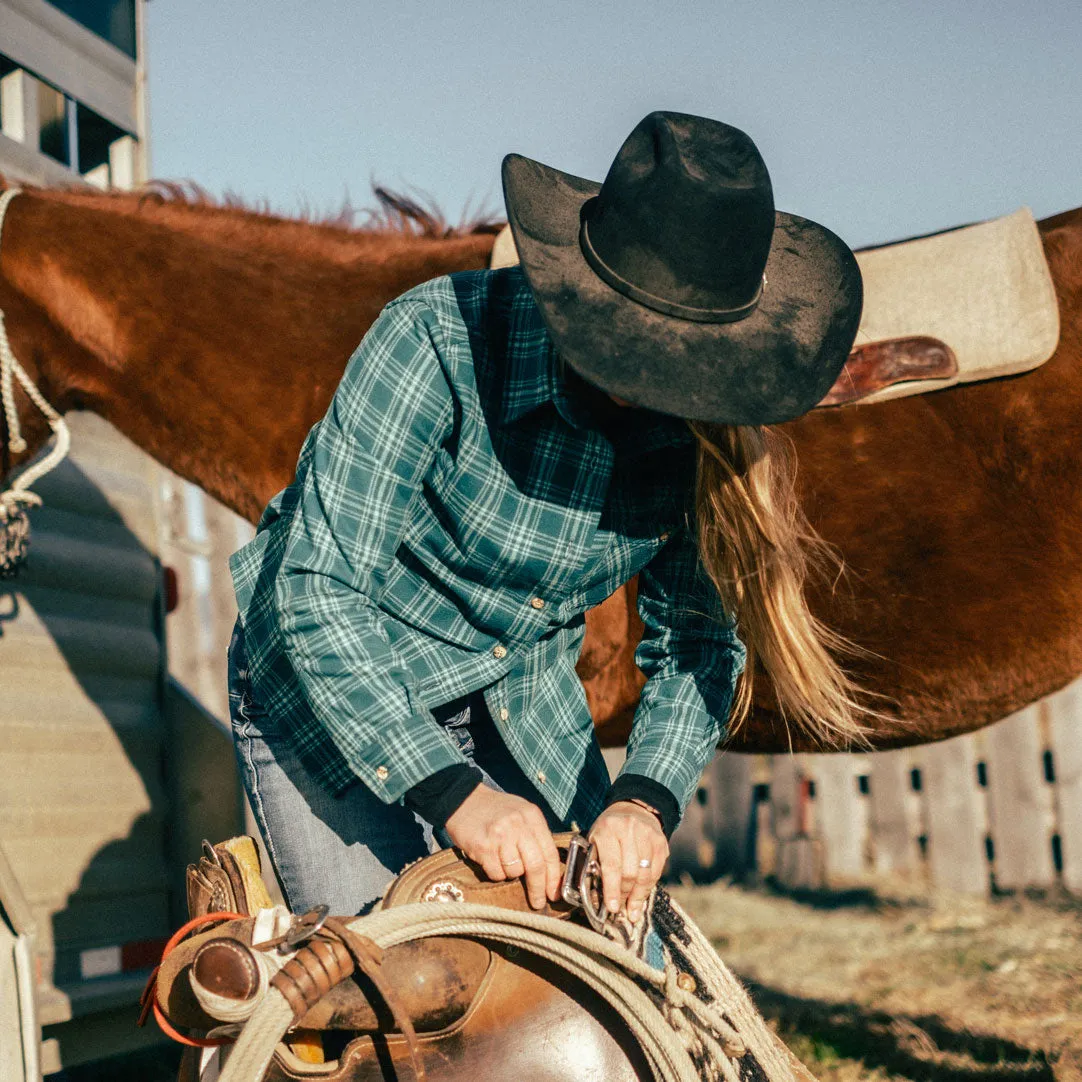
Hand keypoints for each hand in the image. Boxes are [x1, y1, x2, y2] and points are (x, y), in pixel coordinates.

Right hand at [444, 785, 561, 909]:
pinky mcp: (483, 847)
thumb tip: (550, 870)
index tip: (553, 893)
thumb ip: (536, 836)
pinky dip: (495, 872)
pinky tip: (490, 858)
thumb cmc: (496, 810)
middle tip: (537, 902)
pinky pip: (496, 873)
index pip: (549, 853)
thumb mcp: (522, 814)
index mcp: (532, 816)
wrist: (463, 799)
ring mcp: (500, 836)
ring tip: (502, 858)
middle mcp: (518, 825)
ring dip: (510, 873)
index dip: (553, 877)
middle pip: (535, 866)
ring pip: (515, 872)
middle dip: (538, 888)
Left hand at [588, 801, 667, 922]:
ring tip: (632, 909)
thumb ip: (595, 864)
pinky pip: (656, 872)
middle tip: (620, 908)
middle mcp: (629, 830)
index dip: (612, 890)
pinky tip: (641, 895)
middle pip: (630, 872)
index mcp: (607, 829)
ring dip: (638, 896)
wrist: (632, 809)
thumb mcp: (595, 840)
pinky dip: (648, 887)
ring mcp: (648, 835)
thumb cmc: (608, 831)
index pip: (611, 865)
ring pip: (645, 875)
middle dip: (624, 894)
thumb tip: (600, 899)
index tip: (612, 908)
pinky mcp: (661, 842)